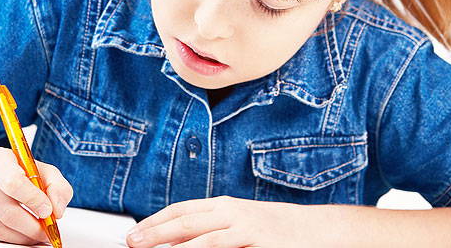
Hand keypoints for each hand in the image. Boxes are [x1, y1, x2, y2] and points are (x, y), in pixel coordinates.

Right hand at [0, 147, 73, 244]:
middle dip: (33, 227)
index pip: (13, 182)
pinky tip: (22, 233)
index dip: (33, 200)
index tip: (48, 211)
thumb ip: (56, 185)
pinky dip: (11, 239)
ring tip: (38, 235)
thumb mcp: (38, 168)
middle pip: (7, 211)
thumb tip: (57, 210)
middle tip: (48, 232)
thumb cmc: (13, 170)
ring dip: (24, 237)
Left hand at [126, 195, 323, 247]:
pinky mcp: (260, 245)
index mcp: (225, 206)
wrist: (317, 231)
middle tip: (133, 244)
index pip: (182, 210)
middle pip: (186, 223)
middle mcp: (233, 214)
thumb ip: (211, 229)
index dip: (156, 221)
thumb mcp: (240, 223)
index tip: (135, 232)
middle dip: (156, 233)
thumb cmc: (275, 230)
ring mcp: (247, 230)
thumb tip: (175, 240)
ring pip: (204, 241)